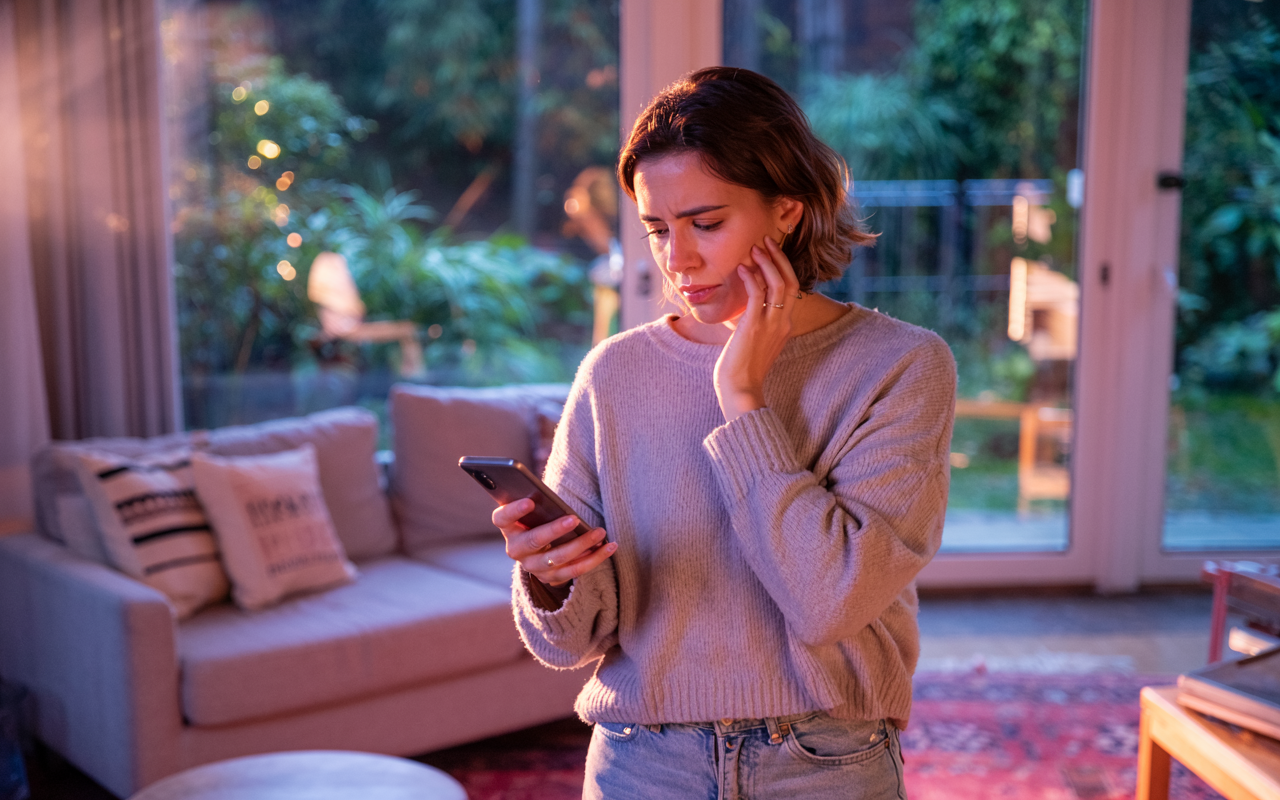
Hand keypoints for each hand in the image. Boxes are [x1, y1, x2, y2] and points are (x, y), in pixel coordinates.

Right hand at [493, 498, 614, 588]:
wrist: (540, 548)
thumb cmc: (538, 517)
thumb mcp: (533, 508)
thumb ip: (537, 500)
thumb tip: (549, 495)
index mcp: (508, 527)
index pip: (502, 518)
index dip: (514, 511)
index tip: (529, 502)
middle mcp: (516, 549)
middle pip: (533, 541)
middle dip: (554, 530)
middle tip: (574, 519)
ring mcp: (533, 566)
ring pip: (558, 558)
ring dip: (581, 545)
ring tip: (600, 533)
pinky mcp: (551, 578)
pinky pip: (574, 570)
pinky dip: (594, 558)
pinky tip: (609, 547)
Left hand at [714, 235, 800, 421]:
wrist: (740, 389)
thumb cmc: (741, 369)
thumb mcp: (754, 342)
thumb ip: (755, 323)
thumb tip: (745, 309)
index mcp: (785, 326)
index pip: (791, 289)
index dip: (782, 268)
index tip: (770, 252)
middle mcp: (783, 323)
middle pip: (790, 281)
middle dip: (779, 258)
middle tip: (766, 241)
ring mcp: (771, 324)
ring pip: (779, 284)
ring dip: (767, 262)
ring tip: (755, 248)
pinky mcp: (755, 326)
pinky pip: (758, 294)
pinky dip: (751, 277)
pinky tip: (741, 268)